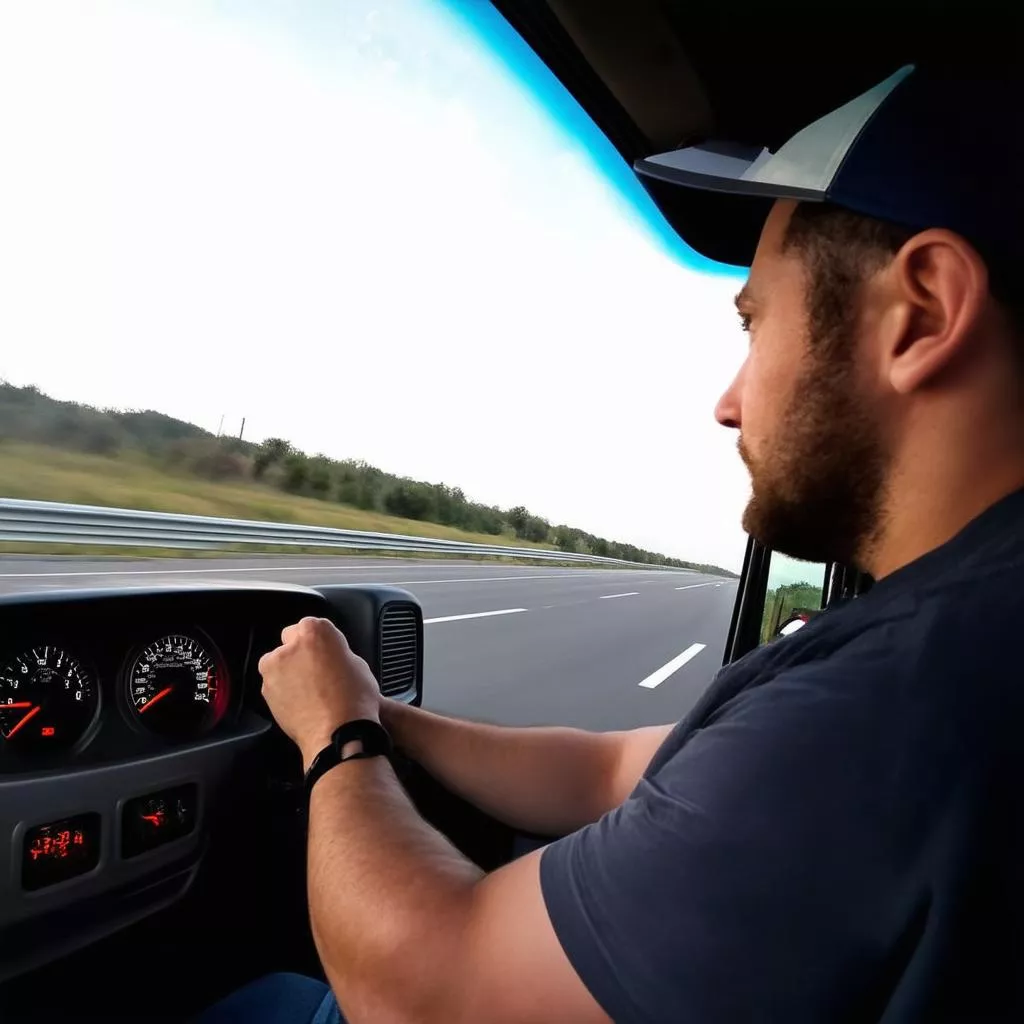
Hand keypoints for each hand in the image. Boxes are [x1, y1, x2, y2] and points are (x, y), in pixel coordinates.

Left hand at [258, 617, 380, 770]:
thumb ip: (336, 651)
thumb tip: (330, 656)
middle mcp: (290, 646)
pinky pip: (275, 684)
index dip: (320, 640)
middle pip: (290, 641)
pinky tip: (303, 703)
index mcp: (315, 631)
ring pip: (279, 663)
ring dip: (289, 671)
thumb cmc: (354, 699)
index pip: (311, 625)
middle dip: (300, 651)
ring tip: (311, 691)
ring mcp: (275, 669)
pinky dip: (284, 690)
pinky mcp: (266, 691)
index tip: (326, 651)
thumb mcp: (357, 664)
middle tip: (317, 671)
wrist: (338, 733)